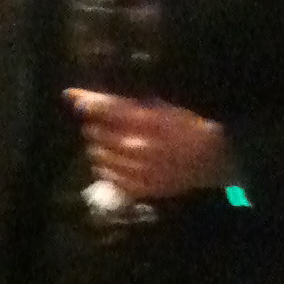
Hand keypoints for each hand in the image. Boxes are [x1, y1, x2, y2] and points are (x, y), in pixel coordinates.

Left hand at [64, 88, 232, 199]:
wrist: (212, 159)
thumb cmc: (188, 126)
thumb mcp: (162, 106)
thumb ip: (128, 103)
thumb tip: (94, 98)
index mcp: (146, 121)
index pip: (105, 108)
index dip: (85, 101)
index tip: (71, 96)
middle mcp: (137, 146)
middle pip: (96, 132)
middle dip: (95, 124)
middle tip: (103, 123)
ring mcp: (136, 169)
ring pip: (97, 155)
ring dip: (98, 146)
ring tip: (112, 143)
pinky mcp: (137, 188)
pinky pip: (107, 176)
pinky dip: (106, 167)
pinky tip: (116, 161)